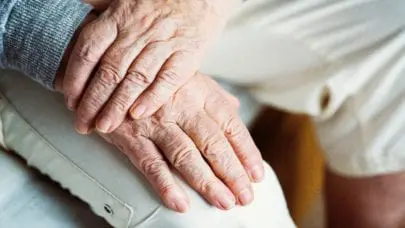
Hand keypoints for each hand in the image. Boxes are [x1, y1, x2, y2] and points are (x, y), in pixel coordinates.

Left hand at [62, 0, 233, 133]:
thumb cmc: (158, 2)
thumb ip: (96, 8)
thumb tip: (73, 12)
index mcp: (118, 18)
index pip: (89, 50)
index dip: (76, 78)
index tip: (70, 101)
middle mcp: (138, 31)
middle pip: (110, 70)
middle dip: (93, 101)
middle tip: (83, 124)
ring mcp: (164, 43)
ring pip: (136, 78)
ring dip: (118, 105)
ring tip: (105, 126)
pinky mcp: (188, 54)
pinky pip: (169, 78)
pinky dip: (153, 97)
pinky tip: (138, 114)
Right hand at [99, 73, 263, 211]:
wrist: (110, 72)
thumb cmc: (154, 78)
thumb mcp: (187, 77)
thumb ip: (212, 95)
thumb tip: (236, 108)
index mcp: (199, 91)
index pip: (231, 124)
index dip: (246, 151)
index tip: (257, 174)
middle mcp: (181, 105)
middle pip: (213, 143)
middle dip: (232, 172)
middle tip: (245, 196)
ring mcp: (155, 121)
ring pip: (186, 155)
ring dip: (206, 182)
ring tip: (223, 202)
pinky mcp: (131, 135)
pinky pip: (150, 163)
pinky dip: (165, 185)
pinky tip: (180, 203)